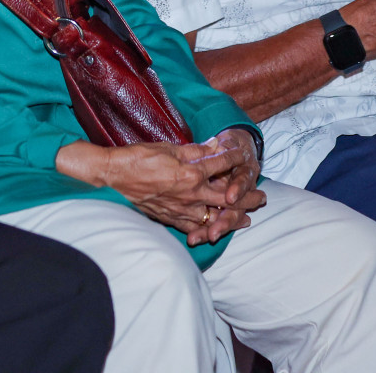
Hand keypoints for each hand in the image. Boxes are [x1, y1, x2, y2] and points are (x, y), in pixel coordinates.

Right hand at [61, 131, 266, 246]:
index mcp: (191, 172)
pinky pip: (195, 228)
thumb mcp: (169, 148)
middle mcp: (191, 194)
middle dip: (248, 199)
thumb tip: (215, 146)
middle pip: (228, 199)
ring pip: (215, 218)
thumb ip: (195, 150)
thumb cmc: (138, 158)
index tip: (245, 156)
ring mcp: (181, 210)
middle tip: (263, 199)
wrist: (113, 177)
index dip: (236, 159)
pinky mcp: (170, 219)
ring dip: (233, 219)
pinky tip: (215, 230)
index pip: (222, 165)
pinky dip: (208, 229)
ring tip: (247, 220)